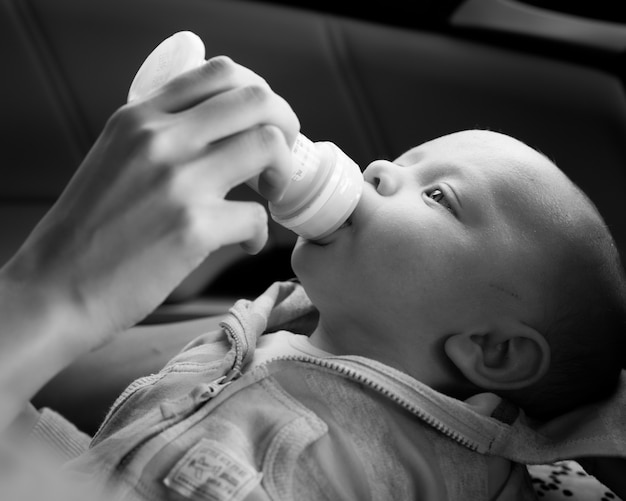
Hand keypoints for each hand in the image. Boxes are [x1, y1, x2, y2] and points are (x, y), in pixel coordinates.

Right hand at [2, 56, 298, 355]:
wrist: (55, 288)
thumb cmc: (88, 231)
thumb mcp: (114, 159)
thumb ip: (159, 138)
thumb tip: (217, 134)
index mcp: (139, 118)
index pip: (220, 74)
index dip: (259, 95)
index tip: (263, 124)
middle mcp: (160, 139)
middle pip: (256, 100)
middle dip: (285, 125)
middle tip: (279, 157)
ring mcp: (178, 181)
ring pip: (267, 145)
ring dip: (282, 172)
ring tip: (267, 197)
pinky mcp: (193, 228)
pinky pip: (257, 217)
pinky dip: (260, 233)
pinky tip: (243, 244)